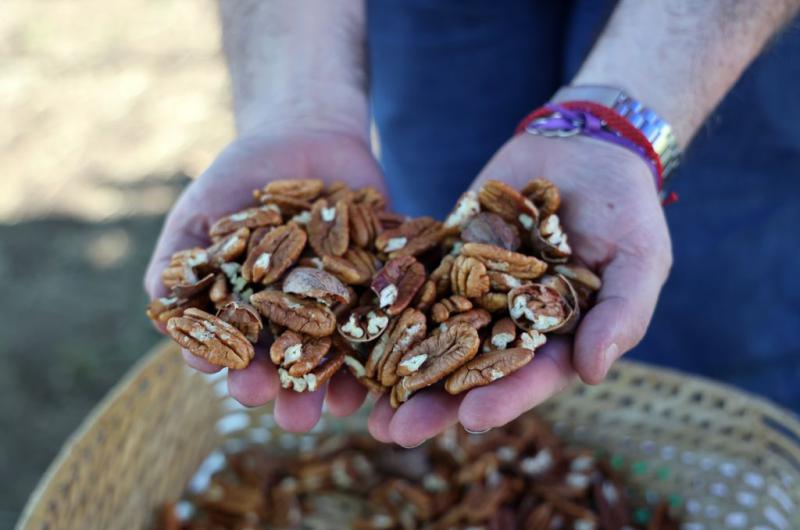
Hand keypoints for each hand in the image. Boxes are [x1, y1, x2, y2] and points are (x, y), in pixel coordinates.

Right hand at [144, 126, 383, 431]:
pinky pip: (392, 307)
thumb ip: (178, 262)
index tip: (240, 387)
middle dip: (295, 392)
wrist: (301, 130)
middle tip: (294, 417)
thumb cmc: (239, 178)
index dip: (242, 373)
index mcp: (254, 313)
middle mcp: (301, 314)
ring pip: (346, 349)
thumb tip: (162, 317)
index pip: (245, 353)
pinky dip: (394, 332)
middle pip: (298, 362)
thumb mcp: (200, 214)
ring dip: (344, 382)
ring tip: (344, 406)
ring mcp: (346, 298)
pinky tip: (393, 357)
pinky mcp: (386, 276)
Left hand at [368, 133, 671, 446]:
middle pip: (469, 369)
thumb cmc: (626, 207)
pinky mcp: (446, 257)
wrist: (584, 145)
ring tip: (363, 405)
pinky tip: (354, 328)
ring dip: (398, 369)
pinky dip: (386, 305)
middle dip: (433, 403)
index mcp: (557, 337)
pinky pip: (413, 281)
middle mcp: (509, 322)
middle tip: (394, 433)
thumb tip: (593, 373)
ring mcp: (473, 290)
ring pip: (432, 335)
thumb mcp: (638, 259)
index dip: (503, 400)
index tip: (471, 420)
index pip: (530, 376)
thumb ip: (622, 314)